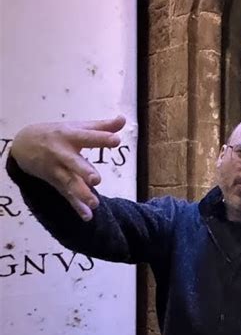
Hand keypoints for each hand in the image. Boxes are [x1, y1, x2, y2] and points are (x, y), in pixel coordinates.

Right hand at [10, 116, 125, 220]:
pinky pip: (67, 196)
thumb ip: (102, 127)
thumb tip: (123, 119)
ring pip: (69, 183)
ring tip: (95, 203)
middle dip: (84, 171)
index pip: (88, 137)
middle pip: (74, 163)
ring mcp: (58, 170)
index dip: (101, 138)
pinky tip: (87, 216)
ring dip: (81, 194)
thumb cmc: (58, 134)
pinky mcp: (56, 183)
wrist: (24, 145)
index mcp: (71, 136)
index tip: (116, 140)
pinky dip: (76, 207)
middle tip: (96, 180)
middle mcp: (63, 154)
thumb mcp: (78, 127)